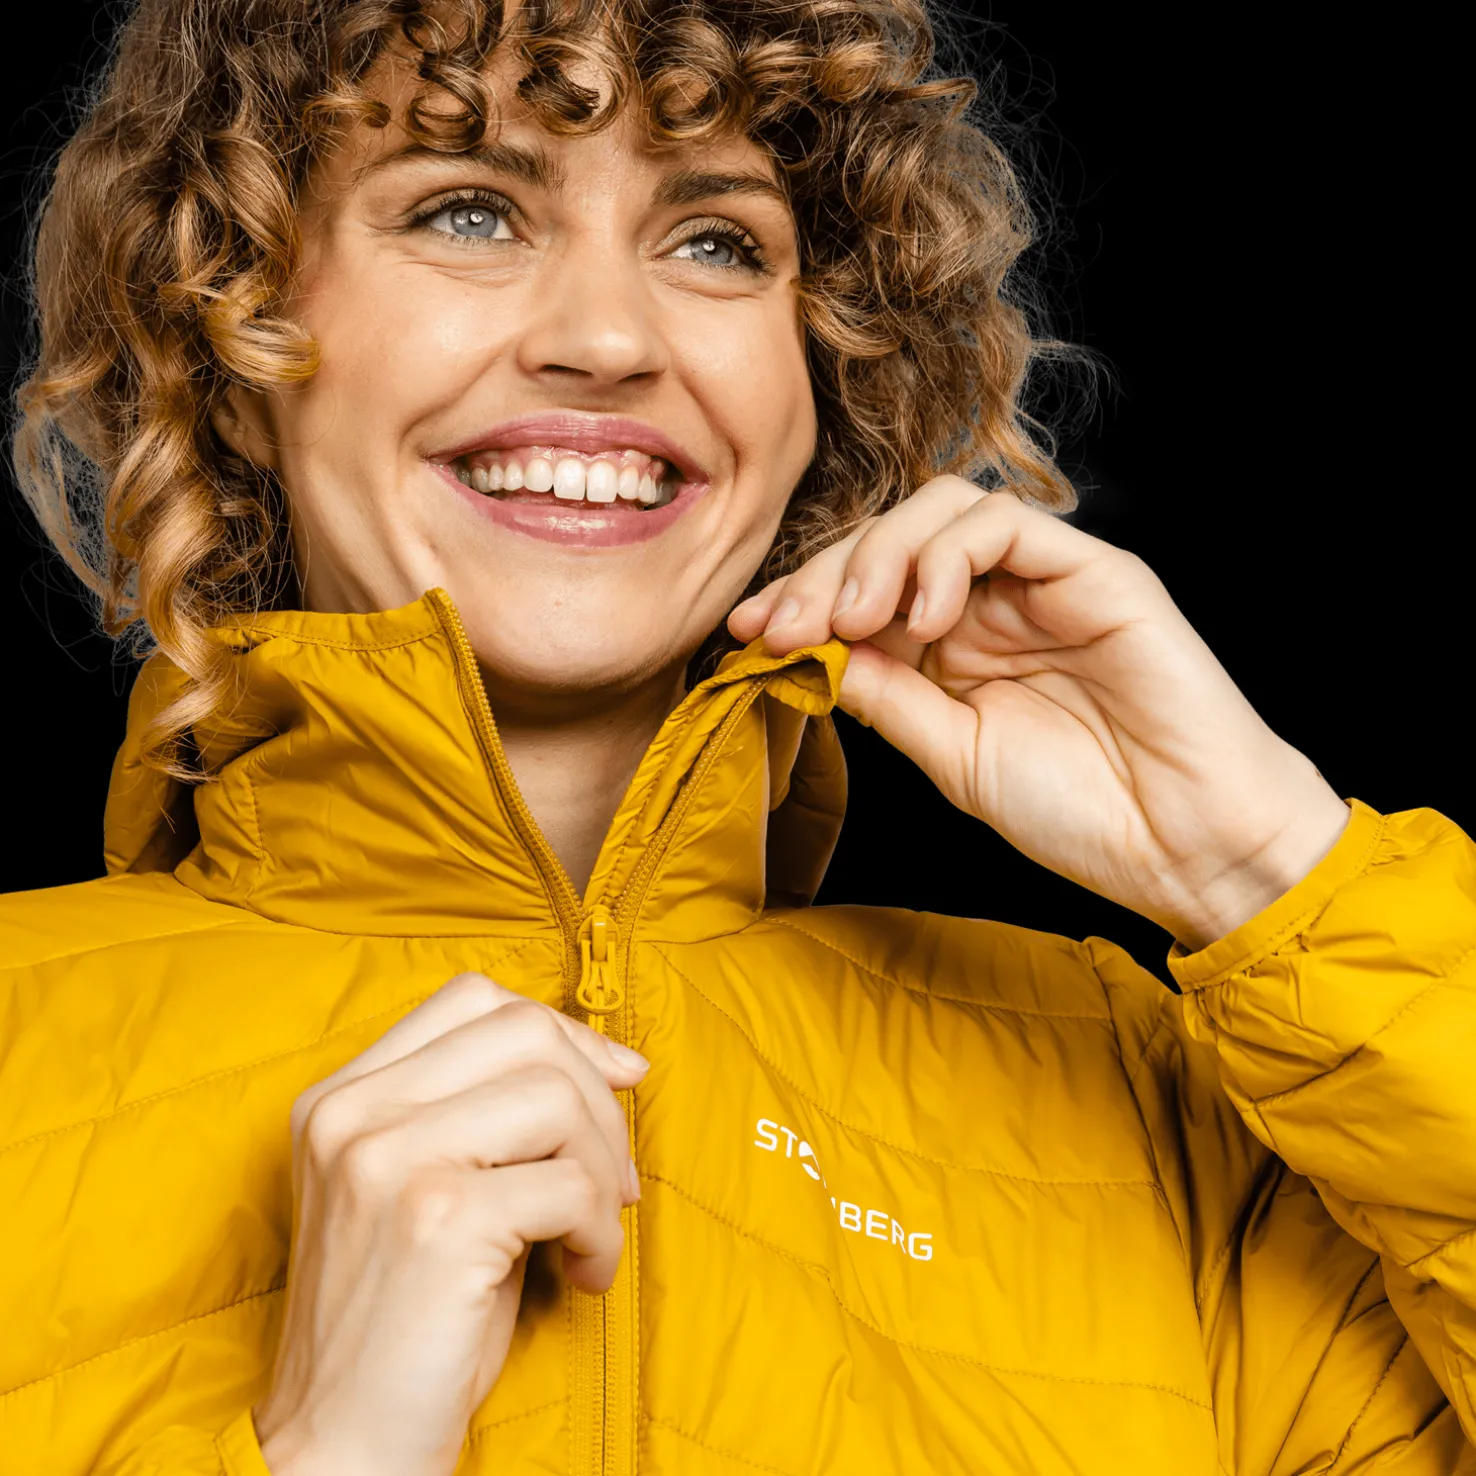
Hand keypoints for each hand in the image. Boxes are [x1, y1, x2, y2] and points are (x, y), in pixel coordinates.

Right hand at [253, 973, 646, 1475]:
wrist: (341, 1447)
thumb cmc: (405, 1321)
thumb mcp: (426, 1188)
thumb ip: (483, 1112)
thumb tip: (613, 1060)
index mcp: (342, 1097)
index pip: (472, 998)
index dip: (561, 1029)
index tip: (615, 1078)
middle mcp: (353, 1113)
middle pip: (524, 1031)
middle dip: (597, 1098)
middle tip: (612, 1179)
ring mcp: (388, 1159)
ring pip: (556, 1096)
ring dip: (603, 1168)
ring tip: (592, 1234)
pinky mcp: (436, 1218)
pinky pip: (571, 1186)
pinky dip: (601, 1234)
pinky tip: (582, 1277)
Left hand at [730, 477, 1348, 948]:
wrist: (1184, 845)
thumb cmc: (1081, 811)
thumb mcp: (952, 755)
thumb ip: (888, 695)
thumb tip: (809, 652)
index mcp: (955, 645)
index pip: (863, 588)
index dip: (800, 601)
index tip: (744, 633)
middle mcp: (993, 601)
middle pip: (890, 538)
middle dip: (822, 574)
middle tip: (780, 624)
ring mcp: (1044, 580)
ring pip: (943, 508)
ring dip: (880, 554)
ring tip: (854, 620)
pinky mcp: (1095, 570)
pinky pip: (1008, 522)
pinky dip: (951, 555)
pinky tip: (928, 616)